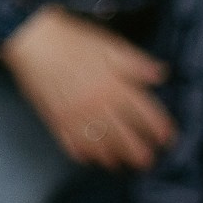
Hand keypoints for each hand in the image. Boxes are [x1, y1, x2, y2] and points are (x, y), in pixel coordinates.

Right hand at [0, 5, 175, 168]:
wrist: (35, 41)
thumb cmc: (73, 40)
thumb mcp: (111, 45)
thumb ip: (137, 63)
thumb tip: (160, 74)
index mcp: (115, 85)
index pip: (145, 113)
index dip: (159, 128)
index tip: (167, 137)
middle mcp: (98, 105)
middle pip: (125, 137)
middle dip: (140, 151)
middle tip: (148, 160)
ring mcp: (77, 116)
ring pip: (100, 146)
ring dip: (114, 156)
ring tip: (121, 162)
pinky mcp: (57, 120)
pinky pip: (72, 144)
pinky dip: (83, 153)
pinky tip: (89, 157)